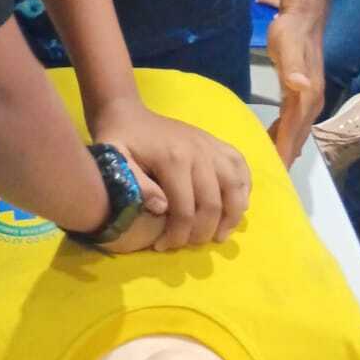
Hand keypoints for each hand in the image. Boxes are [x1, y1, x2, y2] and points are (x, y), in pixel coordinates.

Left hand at [86, 94, 250, 250]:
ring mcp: (210, 145)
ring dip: (231, 216)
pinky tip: (236, 205)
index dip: (177, 235)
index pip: (186, 210)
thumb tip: (162, 209)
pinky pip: (240, 166)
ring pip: (235, 187)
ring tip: (219, 235)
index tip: (163, 247)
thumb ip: (137, 186)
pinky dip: (244, 188)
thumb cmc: (118, 140)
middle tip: (188, 245)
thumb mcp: (116, 162)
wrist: (127, 112)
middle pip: (213, 204)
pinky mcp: (216, 142)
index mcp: (174, 159)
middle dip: (203, 233)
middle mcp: (199, 152)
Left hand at [265, 10, 324, 167]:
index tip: (276, 172)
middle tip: (270, 177)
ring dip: (285, 147)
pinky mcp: (302, 93)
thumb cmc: (291, 32)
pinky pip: (293, 120)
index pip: (293, 131)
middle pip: (297, 136)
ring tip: (270, 163)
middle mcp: (311, 101)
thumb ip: (293, 67)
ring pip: (296, 130)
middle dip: (286, 156)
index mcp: (307, 96)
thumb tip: (299, 84)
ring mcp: (309, 98)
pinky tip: (272, 138)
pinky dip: (284, 133)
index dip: (285, 152)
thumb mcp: (287, 47)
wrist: (303, 17)